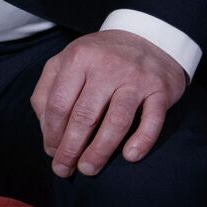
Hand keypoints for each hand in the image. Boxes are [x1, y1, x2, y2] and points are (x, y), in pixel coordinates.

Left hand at [30, 30, 186, 178]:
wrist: (148, 37)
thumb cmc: (99, 57)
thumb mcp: (66, 62)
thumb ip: (47, 91)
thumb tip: (45, 129)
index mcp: (78, 59)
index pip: (59, 104)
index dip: (52, 133)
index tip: (50, 152)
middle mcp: (107, 67)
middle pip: (85, 116)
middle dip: (71, 148)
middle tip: (64, 169)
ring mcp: (136, 79)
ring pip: (116, 122)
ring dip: (100, 151)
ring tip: (89, 169)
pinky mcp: (161, 89)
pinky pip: (152, 120)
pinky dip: (142, 140)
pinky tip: (130, 157)